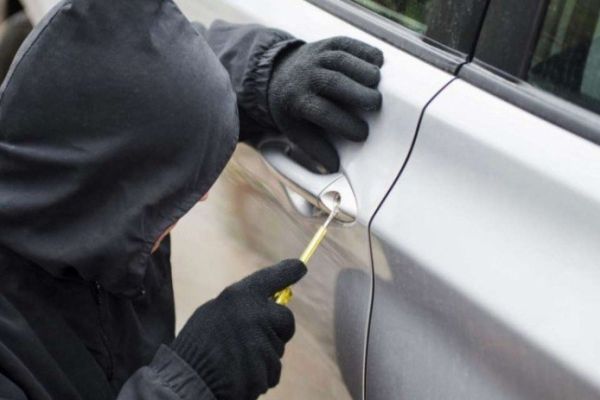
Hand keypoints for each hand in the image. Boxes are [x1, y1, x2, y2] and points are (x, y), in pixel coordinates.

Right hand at [171, 259, 306, 399]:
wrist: (184, 380)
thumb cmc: (196, 345)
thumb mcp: (215, 312)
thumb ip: (242, 307)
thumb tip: (271, 306)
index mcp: (240, 297)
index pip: (273, 278)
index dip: (287, 271)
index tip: (299, 267)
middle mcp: (256, 315)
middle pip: (286, 320)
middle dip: (277, 331)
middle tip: (254, 339)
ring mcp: (261, 344)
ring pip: (277, 351)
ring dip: (263, 359)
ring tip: (234, 361)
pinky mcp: (263, 371)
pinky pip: (271, 374)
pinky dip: (259, 377)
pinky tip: (237, 375)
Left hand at [269, 36, 383, 171]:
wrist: (278, 74)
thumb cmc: (295, 109)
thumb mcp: (296, 131)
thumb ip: (316, 149)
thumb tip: (335, 168)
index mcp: (296, 100)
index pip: (322, 112)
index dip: (344, 124)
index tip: (363, 134)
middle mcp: (305, 76)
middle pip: (332, 82)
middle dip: (357, 93)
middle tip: (376, 105)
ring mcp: (316, 56)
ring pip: (342, 60)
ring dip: (364, 71)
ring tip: (378, 84)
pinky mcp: (328, 44)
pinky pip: (348, 44)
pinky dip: (365, 51)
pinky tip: (379, 62)